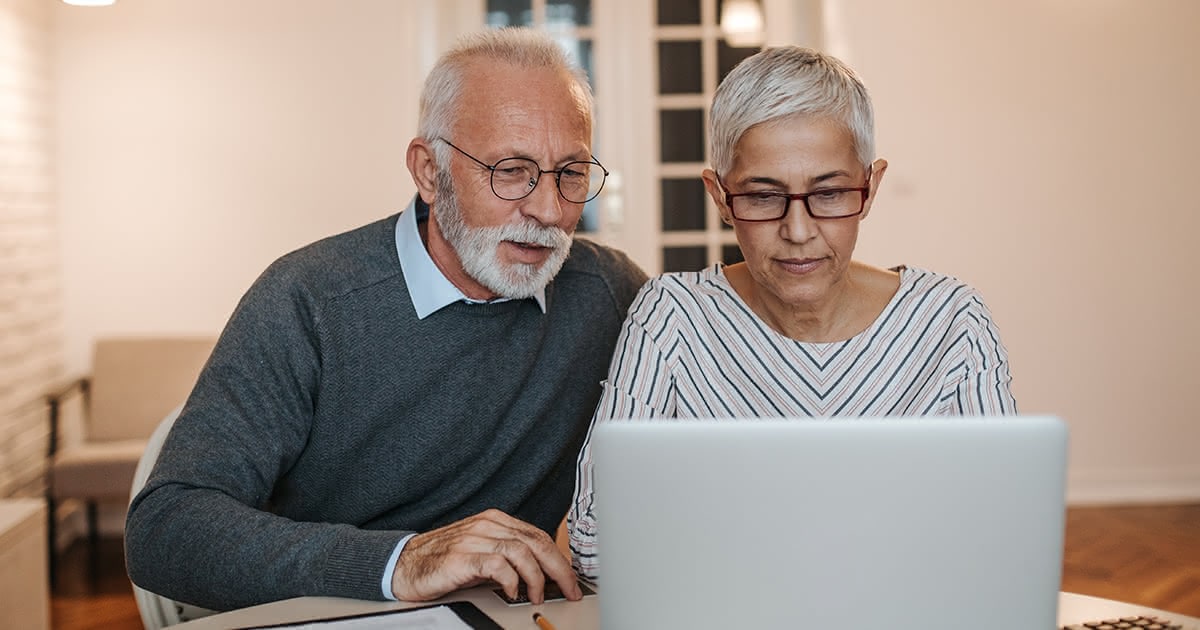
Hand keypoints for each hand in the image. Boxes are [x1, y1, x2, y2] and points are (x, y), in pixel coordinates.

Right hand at [391, 508, 581, 603]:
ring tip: (538, 595)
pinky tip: (512, 591)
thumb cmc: (443, 561)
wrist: (403, 564)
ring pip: (521, 551)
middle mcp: (487, 525)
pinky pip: (497, 564)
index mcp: (495, 521)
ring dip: (536, 577)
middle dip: (559, 568)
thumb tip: (542, 574)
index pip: (539, 536)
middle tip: (569, 589)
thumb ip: (508, 557)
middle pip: (536, 542)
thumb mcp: (482, 554)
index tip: (571, 580)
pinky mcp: (461, 556)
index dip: (560, 559)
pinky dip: (511, 579)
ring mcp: (474, 538)